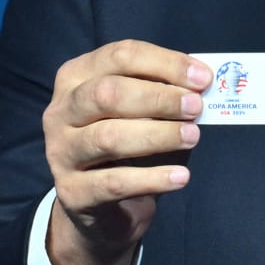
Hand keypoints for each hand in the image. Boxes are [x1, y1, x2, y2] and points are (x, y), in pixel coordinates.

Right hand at [42, 40, 210, 264]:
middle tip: (197, 108)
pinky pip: (114, 182)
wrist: (102, 207)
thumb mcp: (143, 111)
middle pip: (108, 93)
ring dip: (158, 135)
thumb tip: (202, 84)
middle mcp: (60, 111)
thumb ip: (165, 94)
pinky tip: (181, 176)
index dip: (164, 63)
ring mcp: (60, 152)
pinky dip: (153, 179)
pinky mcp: (72, 192)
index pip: (119, 56)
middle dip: (159, 98)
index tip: (203, 78)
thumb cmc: (128, 145)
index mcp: (76, 77)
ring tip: (194, 137)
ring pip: (109, 138)